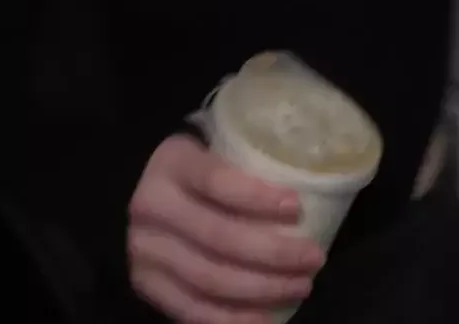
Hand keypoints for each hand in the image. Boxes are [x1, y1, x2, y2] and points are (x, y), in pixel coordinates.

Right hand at [127, 134, 325, 323]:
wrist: (153, 196)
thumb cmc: (204, 173)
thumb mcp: (220, 151)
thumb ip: (253, 166)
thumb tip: (314, 191)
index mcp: (173, 164)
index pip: (217, 182)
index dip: (258, 198)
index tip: (297, 208)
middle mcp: (151, 206)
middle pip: (218, 236)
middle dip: (274, 252)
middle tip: (313, 258)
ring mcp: (145, 249)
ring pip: (209, 278)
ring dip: (262, 289)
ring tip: (300, 285)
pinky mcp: (146, 283)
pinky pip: (191, 309)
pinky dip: (231, 318)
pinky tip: (265, 318)